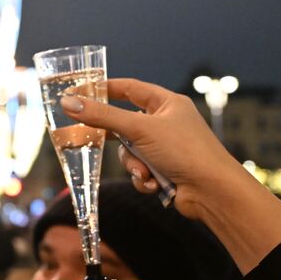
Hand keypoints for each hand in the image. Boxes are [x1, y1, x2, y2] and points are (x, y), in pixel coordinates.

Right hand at [63, 77, 280, 272]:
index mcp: (167, 104)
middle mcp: (166, 123)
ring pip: (130, 152)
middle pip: (125, 124)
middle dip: (116, 139)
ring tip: (144, 173)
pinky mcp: (164, 170)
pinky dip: (143, 178)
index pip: (130, 88)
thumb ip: (102, 116)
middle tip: (88, 136)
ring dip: (133, 165)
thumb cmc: (185, 151)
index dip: (105, 89)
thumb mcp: (139, 129)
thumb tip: (68, 102)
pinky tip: (155, 184)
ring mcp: (165, 148)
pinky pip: (139, 170)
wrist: (212, 191)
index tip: (80, 91)